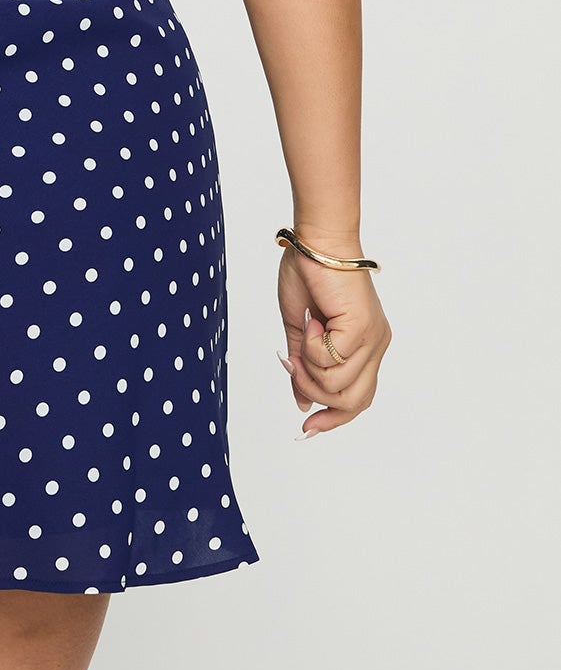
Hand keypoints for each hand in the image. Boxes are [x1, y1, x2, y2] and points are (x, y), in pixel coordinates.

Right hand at [276, 242, 391, 436]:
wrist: (316, 241)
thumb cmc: (308, 274)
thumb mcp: (300, 330)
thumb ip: (302, 367)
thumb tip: (301, 403)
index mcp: (365, 347)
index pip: (358, 401)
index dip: (333, 419)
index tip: (307, 428)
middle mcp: (376, 346)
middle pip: (352, 403)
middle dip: (314, 392)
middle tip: (293, 364)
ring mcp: (373, 339)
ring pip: (338, 386)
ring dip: (309, 366)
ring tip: (305, 332)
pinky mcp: (362, 329)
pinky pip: (330, 360)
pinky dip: (311, 345)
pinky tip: (313, 319)